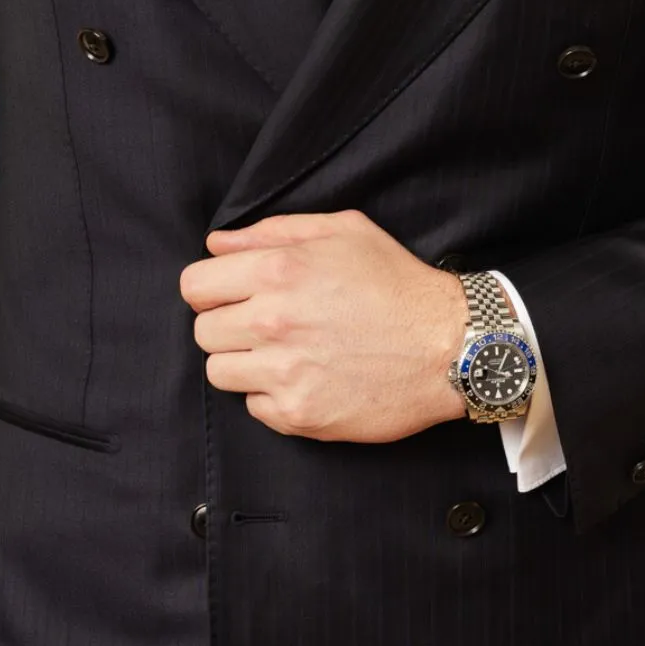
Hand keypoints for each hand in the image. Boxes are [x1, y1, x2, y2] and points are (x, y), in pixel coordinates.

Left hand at [180, 210, 468, 441]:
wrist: (450, 346)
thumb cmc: (398, 284)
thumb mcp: (344, 232)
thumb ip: (274, 232)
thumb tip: (219, 244)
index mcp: (279, 270)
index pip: (194, 285)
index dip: (211, 288)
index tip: (232, 295)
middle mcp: (274, 321)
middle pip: (203, 331)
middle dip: (227, 325)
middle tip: (266, 325)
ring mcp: (285, 372)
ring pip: (220, 372)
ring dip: (245, 363)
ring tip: (286, 353)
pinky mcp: (300, 414)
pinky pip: (254, 407)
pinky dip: (273, 396)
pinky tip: (307, 378)